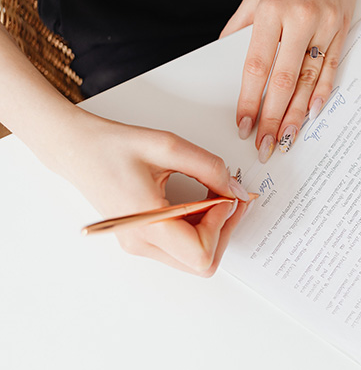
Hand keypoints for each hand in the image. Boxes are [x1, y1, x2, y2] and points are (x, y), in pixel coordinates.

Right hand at [56, 114, 251, 276]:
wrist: (78, 149)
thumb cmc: (114, 146)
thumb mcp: (168, 146)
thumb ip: (210, 169)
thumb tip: (235, 191)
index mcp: (146, 224)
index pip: (200, 253)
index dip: (221, 225)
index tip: (223, 196)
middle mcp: (142, 243)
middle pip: (202, 262)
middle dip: (224, 230)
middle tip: (231, 198)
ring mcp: (141, 244)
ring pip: (195, 258)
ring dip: (214, 229)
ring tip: (216, 196)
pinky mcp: (143, 239)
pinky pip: (182, 247)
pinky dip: (200, 228)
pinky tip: (202, 202)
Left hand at [220, 0, 356, 161]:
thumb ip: (240, 28)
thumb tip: (223, 58)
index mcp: (272, 11)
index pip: (256, 67)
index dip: (249, 101)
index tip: (243, 125)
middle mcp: (301, 20)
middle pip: (284, 81)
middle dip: (272, 118)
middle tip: (265, 145)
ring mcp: (326, 26)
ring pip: (309, 80)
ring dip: (296, 114)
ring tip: (285, 138)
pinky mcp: (343, 29)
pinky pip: (332, 68)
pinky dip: (323, 93)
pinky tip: (312, 114)